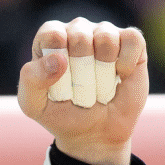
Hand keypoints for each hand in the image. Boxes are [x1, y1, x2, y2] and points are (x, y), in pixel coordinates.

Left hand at [16, 18, 147, 164]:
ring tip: (99, 86)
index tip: (60, 83)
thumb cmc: (62, 114)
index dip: (58, 63)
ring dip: (103, 74)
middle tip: (81, 91)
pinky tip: (121, 76)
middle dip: (81, 75)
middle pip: (80, 38)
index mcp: (51, 37)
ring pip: (107, 39)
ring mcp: (105, 33)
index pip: (52, 35)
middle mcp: (77, 29)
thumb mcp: (33, 105)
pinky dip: (127, 64)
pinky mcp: (131, 41)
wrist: (95, 134)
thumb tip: (59, 59)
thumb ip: (32, 79)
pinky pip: (132, 40)